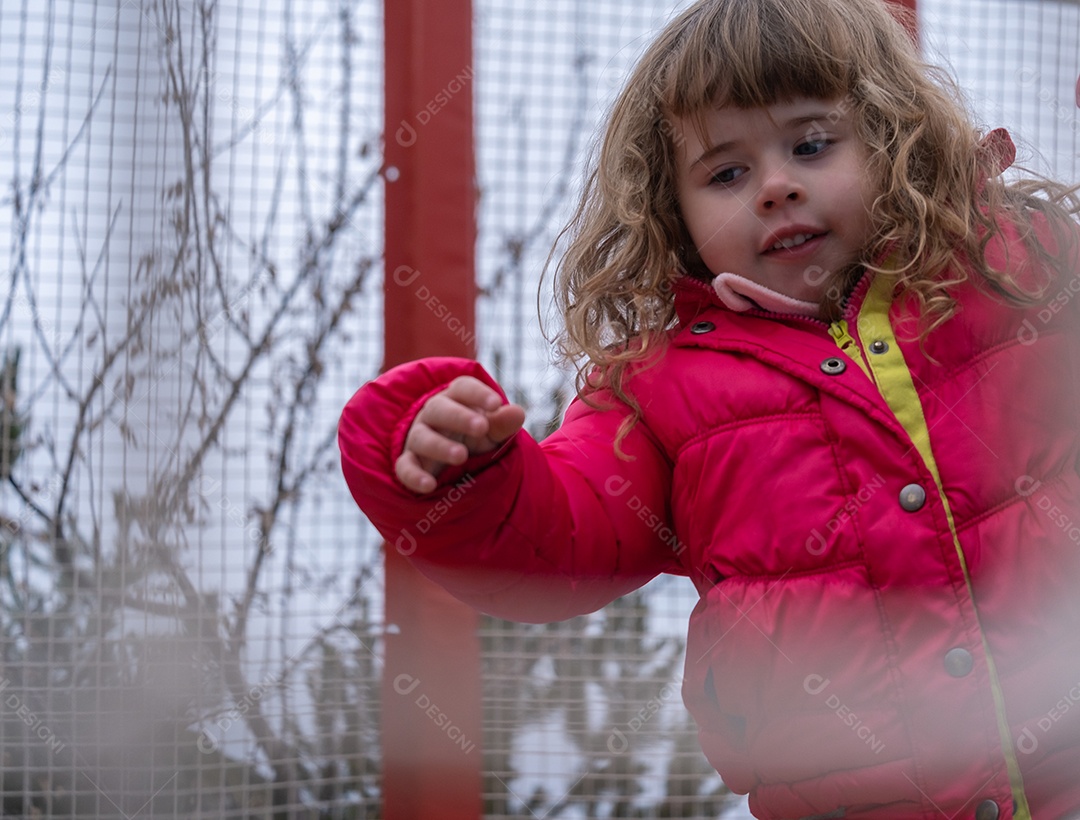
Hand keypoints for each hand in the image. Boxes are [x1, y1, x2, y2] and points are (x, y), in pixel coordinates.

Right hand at [395, 375, 525, 493]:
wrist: (449, 458)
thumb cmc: (474, 436)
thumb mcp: (491, 431)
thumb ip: (503, 423)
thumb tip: (518, 413)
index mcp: (455, 399)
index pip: (463, 388)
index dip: (478, 394)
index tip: (497, 404)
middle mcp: (432, 414)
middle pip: (439, 409)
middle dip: (460, 417)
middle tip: (482, 427)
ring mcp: (417, 437)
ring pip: (422, 437)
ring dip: (440, 446)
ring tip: (462, 456)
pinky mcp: (408, 462)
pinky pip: (404, 467)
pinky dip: (414, 476)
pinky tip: (429, 485)